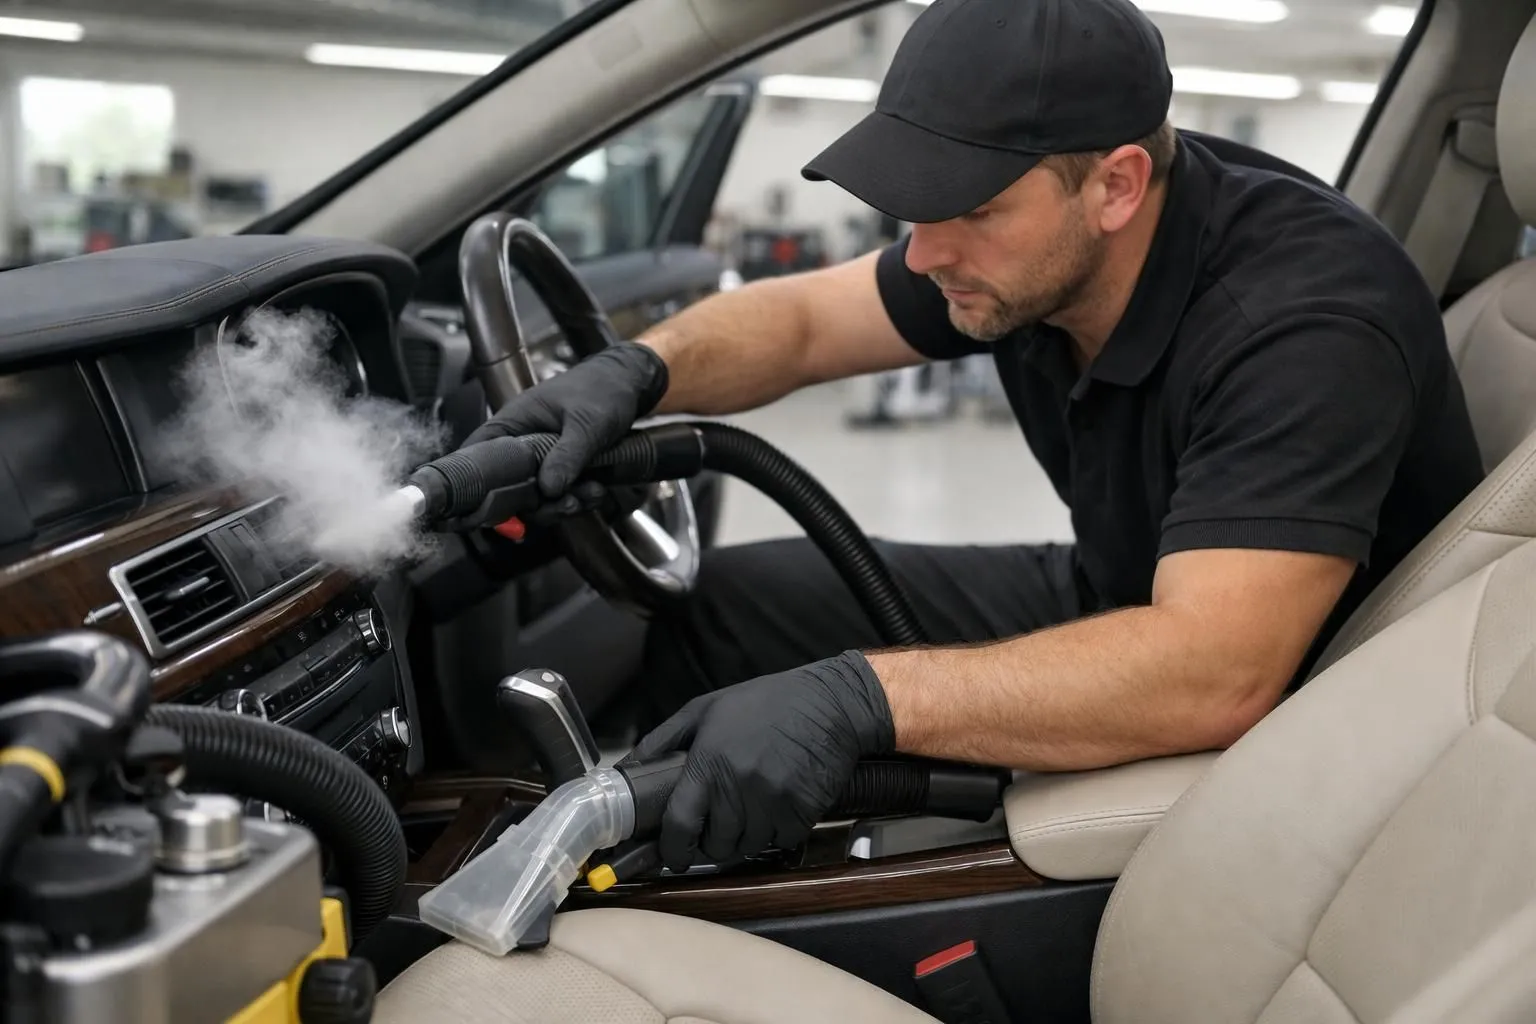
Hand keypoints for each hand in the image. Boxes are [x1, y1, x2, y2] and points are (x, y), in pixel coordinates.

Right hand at [461, 342, 668, 513]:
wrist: (631, 385)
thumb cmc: (603, 388)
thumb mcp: (586, 423)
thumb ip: (567, 455)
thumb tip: (548, 488)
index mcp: (514, 422)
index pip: (478, 455)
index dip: (478, 485)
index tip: (497, 508)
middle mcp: (522, 443)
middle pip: (511, 489)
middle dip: (540, 504)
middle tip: (568, 503)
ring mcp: (542, 458)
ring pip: (539, 497)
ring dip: (564, 503)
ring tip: (592, 493)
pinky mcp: (562, 468)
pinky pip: (561, 494)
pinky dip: (578, 498)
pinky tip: (597, 492)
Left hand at [626, 650, 894, 872]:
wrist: (829, 703)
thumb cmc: (765, 703)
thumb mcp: (705, 709)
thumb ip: (663, 740)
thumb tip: (627, 770)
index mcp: (709, 762)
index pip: (680, 824)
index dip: (671, 849)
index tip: (671, 855)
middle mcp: (739, 785)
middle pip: (714, 845)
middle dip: (710, 844)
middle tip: (714, 828)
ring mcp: (772, 801)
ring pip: (746, 848)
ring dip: (742, 840)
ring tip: (746, 814)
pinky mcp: (802, 811)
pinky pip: (779, 842)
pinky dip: (774, 834)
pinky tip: (775, 810)